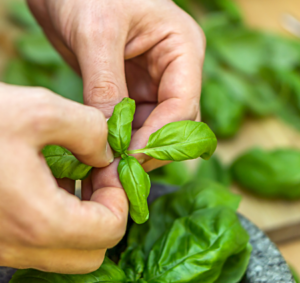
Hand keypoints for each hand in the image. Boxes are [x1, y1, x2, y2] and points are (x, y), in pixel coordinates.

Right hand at [0, 83, 127, 273]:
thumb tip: (105, 154)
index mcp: (40, 221)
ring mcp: (4, 249)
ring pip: (67, 250)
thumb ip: (88, 131)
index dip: (119, 196)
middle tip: (94, 175)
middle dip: (105, 211)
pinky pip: (40, 241)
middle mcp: (21, 247)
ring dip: (82, 215)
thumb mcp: (38, 111)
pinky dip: (56, 217)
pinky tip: (45, 181)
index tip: (107, 166)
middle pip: (93, 250)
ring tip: (71, 175)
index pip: (111, 230)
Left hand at [27, 0, 204, 170]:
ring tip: (113, 168)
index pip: (183, 105)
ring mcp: (155, 83)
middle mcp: (175, 70)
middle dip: (150, 149)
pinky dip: (125, 142)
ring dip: (137, 150)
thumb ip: (106, 85)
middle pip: (175, 123)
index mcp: (182, 49)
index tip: (130, 159)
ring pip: (156, 128)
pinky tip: (108, 152)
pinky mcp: (134, 92)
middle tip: (121, 172)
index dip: (159, 138)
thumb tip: (110, 136)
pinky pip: (137, 125)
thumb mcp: (97, 33)